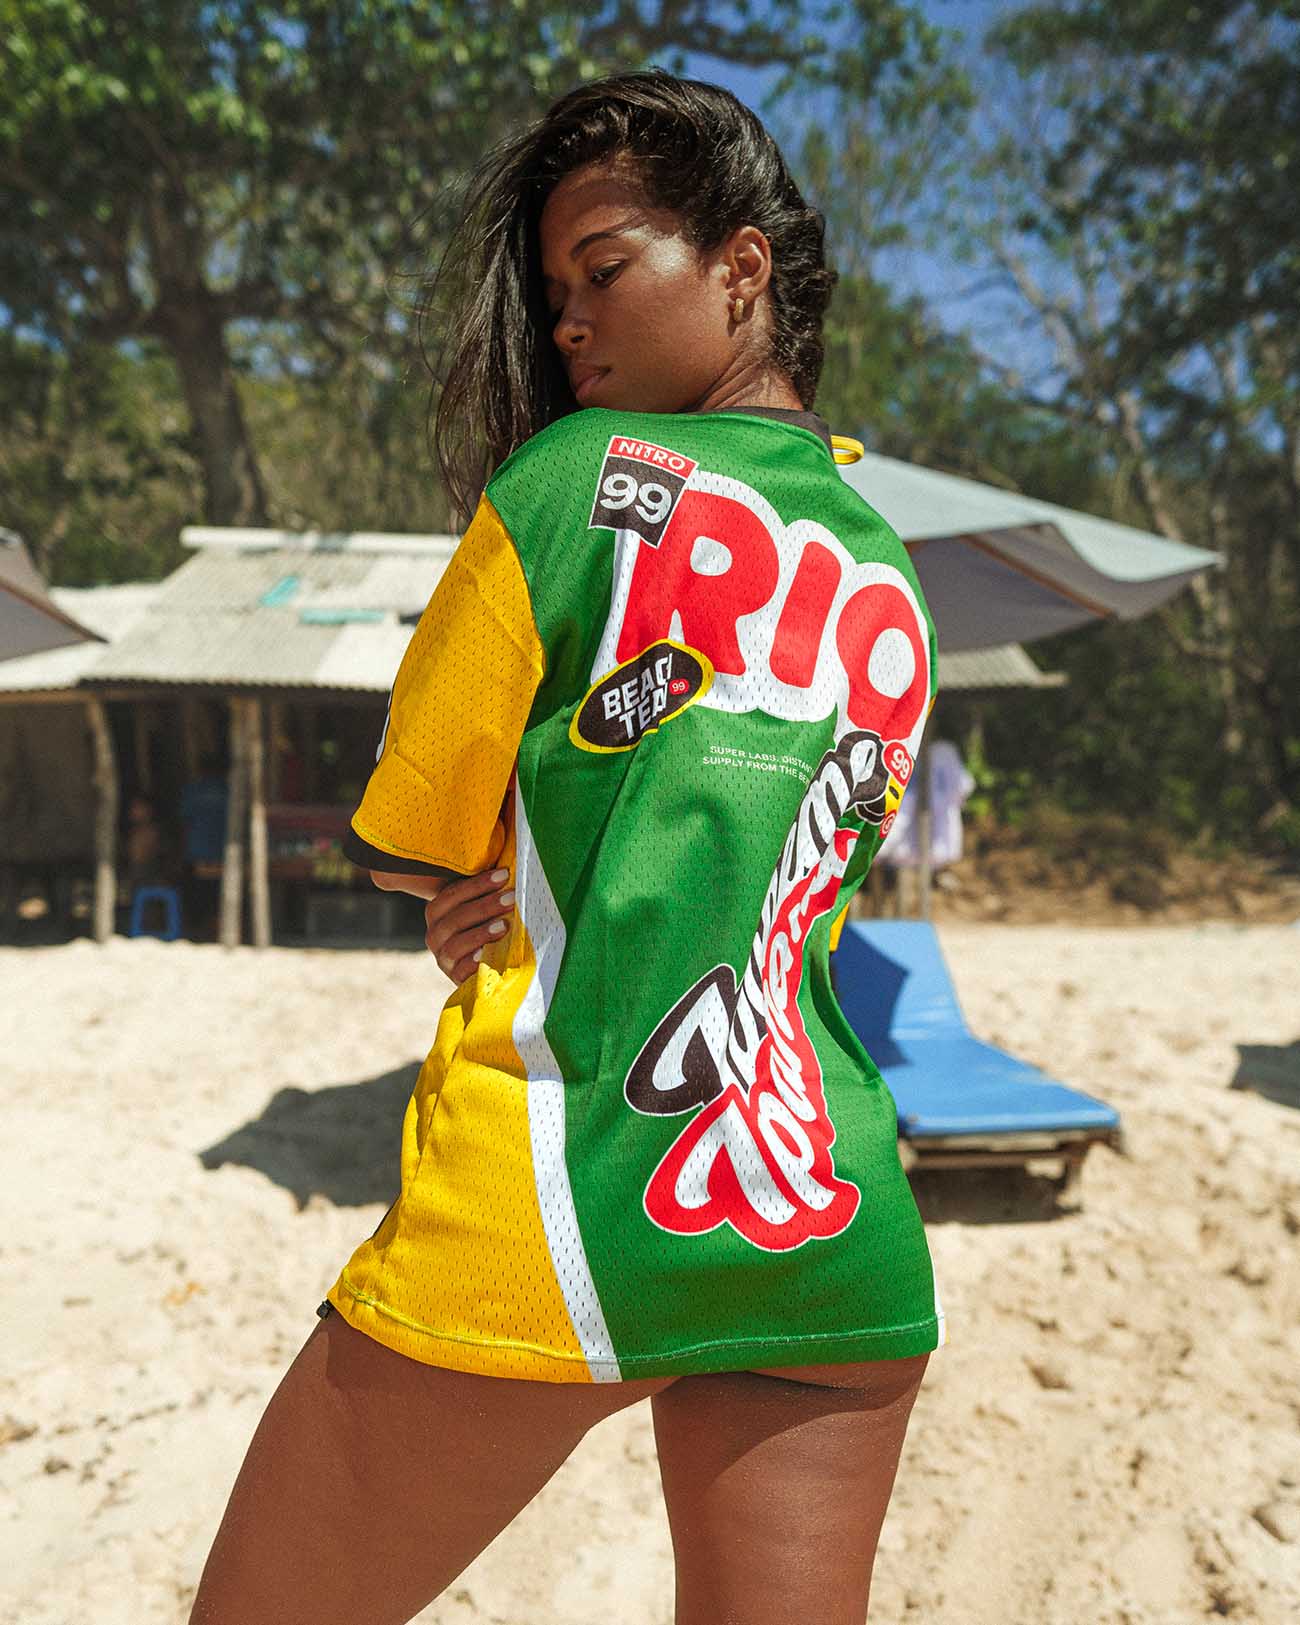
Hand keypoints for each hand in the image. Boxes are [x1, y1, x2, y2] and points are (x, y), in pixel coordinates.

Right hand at [421, 867, 514, 983]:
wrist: (483, 965)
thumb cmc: (484, 925)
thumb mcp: (480, 907)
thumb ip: (487, 890)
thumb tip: (508, 866)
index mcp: (437, 911)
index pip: (453, 894)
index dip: (478, 884)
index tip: (505, 875)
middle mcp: (434, 934)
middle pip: (455, 918)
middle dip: (485, 905)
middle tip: (511, 897)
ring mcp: (443, 957)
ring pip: (455, 944)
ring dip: (481, 933)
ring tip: (504, 925)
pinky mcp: (454, 977)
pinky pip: (460, 970)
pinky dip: (473, 962)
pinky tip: (487, 954)